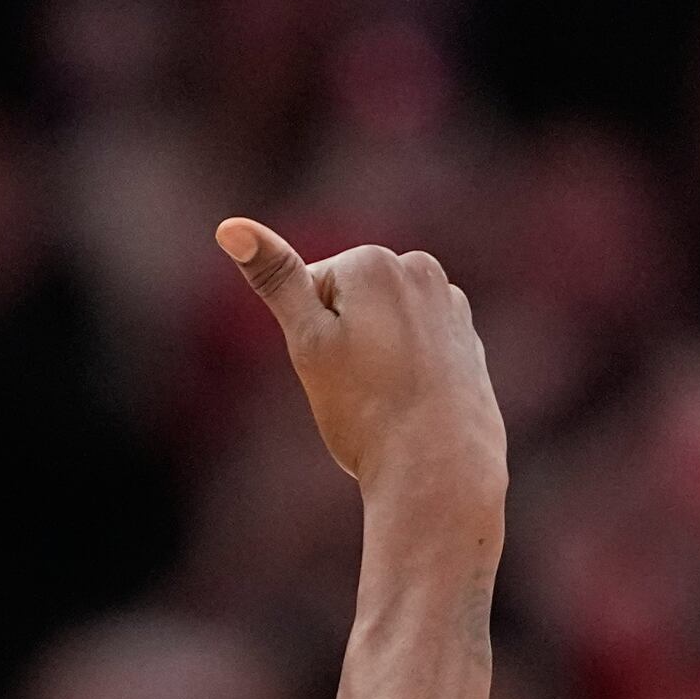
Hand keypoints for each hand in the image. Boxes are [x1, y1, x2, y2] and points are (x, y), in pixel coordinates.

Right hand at [216, 218, 503, 507]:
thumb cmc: (365, 411)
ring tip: (385, 398)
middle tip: (356, 387)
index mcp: (374, 262)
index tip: (332, 369)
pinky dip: (409, 369)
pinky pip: (418, 346)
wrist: (439, 471)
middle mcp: (420, 269)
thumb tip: (231, 227)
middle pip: (351, 300)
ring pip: (384, 323)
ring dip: (376, 353)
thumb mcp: (307, 343)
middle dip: (344, 338)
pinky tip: (413, 404)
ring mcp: (450, 304)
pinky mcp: (468, 340)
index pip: (312, 288)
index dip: (310, 335)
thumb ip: (275, 278)